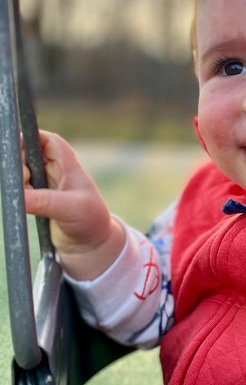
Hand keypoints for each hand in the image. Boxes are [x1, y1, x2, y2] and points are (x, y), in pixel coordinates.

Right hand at [24, 131, 124, 279]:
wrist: (89, 246)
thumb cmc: (90, 222)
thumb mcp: (70, 209)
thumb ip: (45, 201)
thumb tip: (19, 196)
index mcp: (69, 166)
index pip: (49, 140)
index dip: (32, 138)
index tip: (17, 147)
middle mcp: (56, 172)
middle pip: (29, 153)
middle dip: (19, 161)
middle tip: (24, 179)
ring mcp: (46, 186)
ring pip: (22, 171)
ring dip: (18, 179)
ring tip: (26, 194)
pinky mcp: (38, 200)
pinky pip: (20, 190)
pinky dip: (18, 193)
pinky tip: (24, 204)